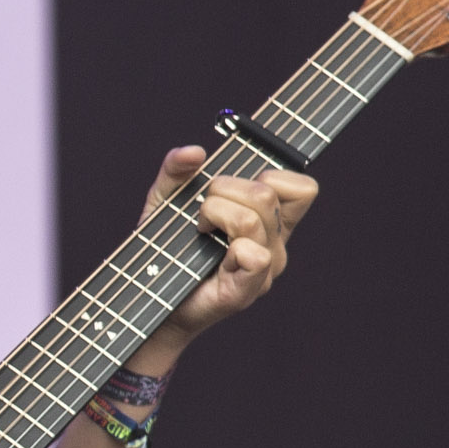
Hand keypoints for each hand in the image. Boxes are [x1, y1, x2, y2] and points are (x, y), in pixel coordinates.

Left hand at [134, 144, 316, 355]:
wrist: (146, 295)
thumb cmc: (165, 246)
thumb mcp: (165, 198)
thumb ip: (177, 169)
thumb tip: (194, 152)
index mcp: (270, 220)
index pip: (302, 187)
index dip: (271, 174)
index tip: (232, 187)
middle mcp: (274, 244)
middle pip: (266, 193)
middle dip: (222, 190)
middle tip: (201, 214)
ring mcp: (264, 269)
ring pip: (252, 219)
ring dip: (213, 215)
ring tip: (199, 232)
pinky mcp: (245, 291)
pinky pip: (254, 256)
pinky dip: (229, 247)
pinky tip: (209, 255)